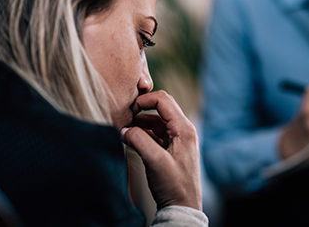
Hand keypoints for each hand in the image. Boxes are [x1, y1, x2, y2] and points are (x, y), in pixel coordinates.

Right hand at [121, 90, 201, 210]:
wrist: (182, 207)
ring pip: (156, 121)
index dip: (145, 100)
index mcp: (184, 128)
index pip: (164, 100)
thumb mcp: (155, 161)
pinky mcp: (171, 149)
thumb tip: (124, 129)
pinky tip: (131, 139)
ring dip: (140, 123)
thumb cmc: (174, 186)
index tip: (129, 107)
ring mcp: (177, 140)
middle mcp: (183, 130)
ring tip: (124, 130)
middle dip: (141, 110)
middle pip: (160, 108)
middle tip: (125, 117)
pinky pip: (155, 134)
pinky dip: (143, 134)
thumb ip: (139, 140)